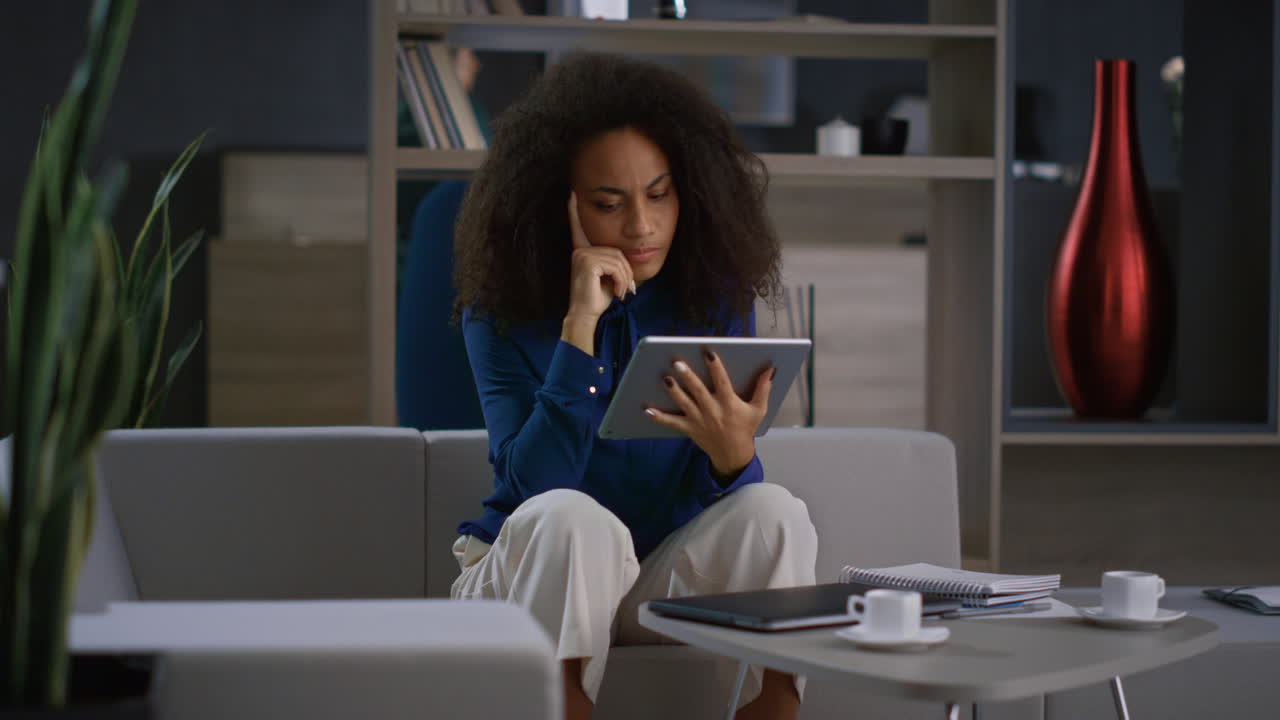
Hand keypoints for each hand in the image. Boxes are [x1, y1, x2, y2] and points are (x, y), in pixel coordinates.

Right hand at [562, 192, 634, 353]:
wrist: (585, 315)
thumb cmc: (597, 299)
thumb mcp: (608, 277)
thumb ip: (613, 263)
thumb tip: (627, 259)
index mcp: (583, 251)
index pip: (578, 228)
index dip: (574, 212)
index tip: (571, 194)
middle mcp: (580, 250)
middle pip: (616, 250)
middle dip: (625, 271)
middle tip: (625, 289)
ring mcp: (583, 255)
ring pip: (618, 259)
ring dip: (625, 278)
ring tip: (621, 292)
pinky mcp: (587, 262)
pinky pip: (615, 265)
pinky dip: (621, 281)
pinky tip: (617, 292)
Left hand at [645, 350, 773, 476]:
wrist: (733, 454)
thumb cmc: (745, 428)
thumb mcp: (758, 409)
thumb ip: (763, 389)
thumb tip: (769, 370)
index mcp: (729, 403)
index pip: (722, 382)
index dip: (715, 367)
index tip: (708, 352)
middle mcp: (713, 410)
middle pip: (698, 391)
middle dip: (688, 377)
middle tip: (677, 362)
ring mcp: (699, 420)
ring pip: (685, 403)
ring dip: (674, 391)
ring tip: (665, 378)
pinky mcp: (690, 428)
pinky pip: (673, 422)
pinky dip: (660, 417)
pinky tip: (647, 410)